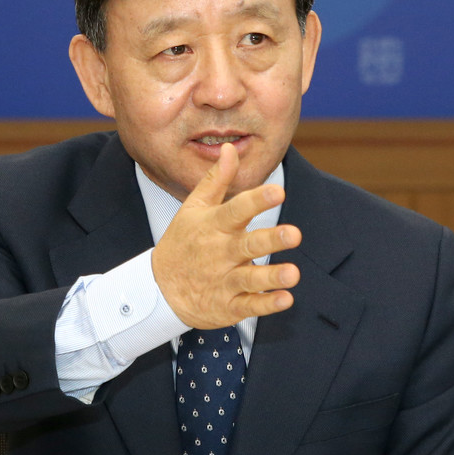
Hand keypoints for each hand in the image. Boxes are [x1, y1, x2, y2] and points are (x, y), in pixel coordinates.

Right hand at [152, 143, 300, 328]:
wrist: (159, 289)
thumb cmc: (182, 243)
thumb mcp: (193, 208)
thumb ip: (216, 179)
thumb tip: (230, 148)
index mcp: (213, 226)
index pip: (236, 210)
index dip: (257, 201)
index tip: (278, 191)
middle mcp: (220, 253)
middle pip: (247, 245)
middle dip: (270, 240)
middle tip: (294, 234)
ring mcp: (223, 280)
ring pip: (250, 278)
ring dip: (271, 276)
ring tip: (293, 273)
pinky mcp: (228, 305)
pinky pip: (248, 306)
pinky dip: (266, 304)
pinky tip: (285, 299)